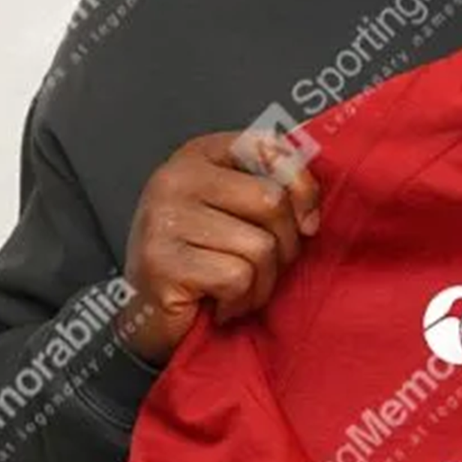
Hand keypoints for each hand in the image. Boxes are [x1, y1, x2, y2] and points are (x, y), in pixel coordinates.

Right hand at [114, 131, 320, 366]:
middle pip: (271, 201)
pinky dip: (239, 300)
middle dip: (285, 245)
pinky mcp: (162, 262)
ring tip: (236, 289)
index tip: (307, 222)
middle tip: (263, 268)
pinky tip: (219, 303)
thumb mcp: (237, 212)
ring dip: (262, 282)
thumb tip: (311, 211)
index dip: (301, 185)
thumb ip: (272, 191)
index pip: (267, 146)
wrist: (150, 315)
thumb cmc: (202, 261)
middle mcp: (175, 178)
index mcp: (198, 156)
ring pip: (259, 246)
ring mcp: (163, 219)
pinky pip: (237, 278)